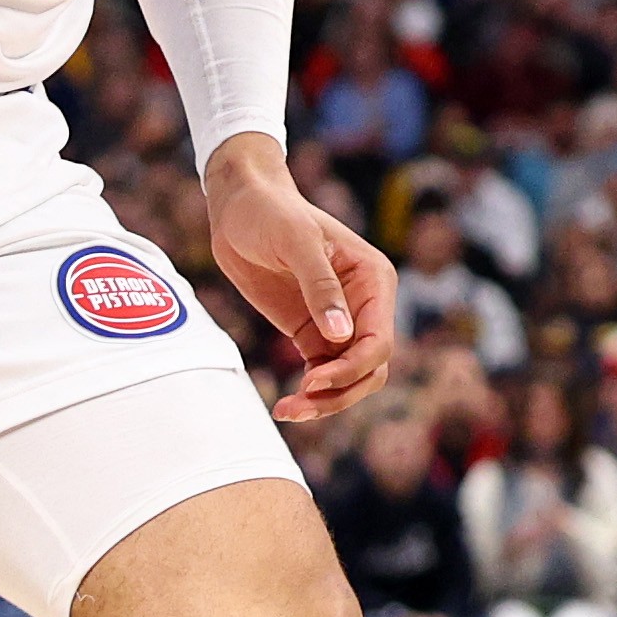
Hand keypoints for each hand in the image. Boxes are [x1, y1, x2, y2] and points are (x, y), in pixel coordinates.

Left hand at [203, 140, 396, 421]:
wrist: (237, 206)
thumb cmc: (269, 212)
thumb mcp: (296, 241)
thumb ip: (320, 287)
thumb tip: (341, 335)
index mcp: (373, 280)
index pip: (378, 341)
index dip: (352, 368)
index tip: (312, 380)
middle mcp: (364, 304)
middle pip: (370, 368)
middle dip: (340, 392)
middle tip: (298, 405)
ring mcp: (338, 322)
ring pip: (348, 378)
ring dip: (325, 400)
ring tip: (288, 410)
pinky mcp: (311, 333)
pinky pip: (322, 373)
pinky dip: (310, 393)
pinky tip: (285, 403)